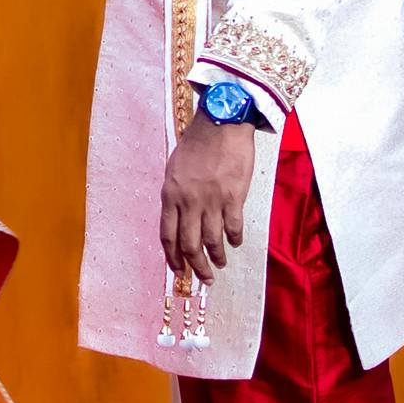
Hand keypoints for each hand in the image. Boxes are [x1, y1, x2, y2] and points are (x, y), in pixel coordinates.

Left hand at [159, 112, 255, 285]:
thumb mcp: (175, 169)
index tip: (179, 271)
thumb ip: (175, 195)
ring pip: (212, 241)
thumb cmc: (197, 143)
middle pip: (190, 245)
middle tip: (205, 279)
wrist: (221, 123)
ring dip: (217, 257)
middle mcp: (188, 202)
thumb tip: (179, 220)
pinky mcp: (233, 197)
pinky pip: (233, 228)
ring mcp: (211, 200)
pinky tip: (235, 243)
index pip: (168, 236)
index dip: (173, 258)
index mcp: (170, 195)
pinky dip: (234, 239)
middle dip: (197, 267)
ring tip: (220, 264)